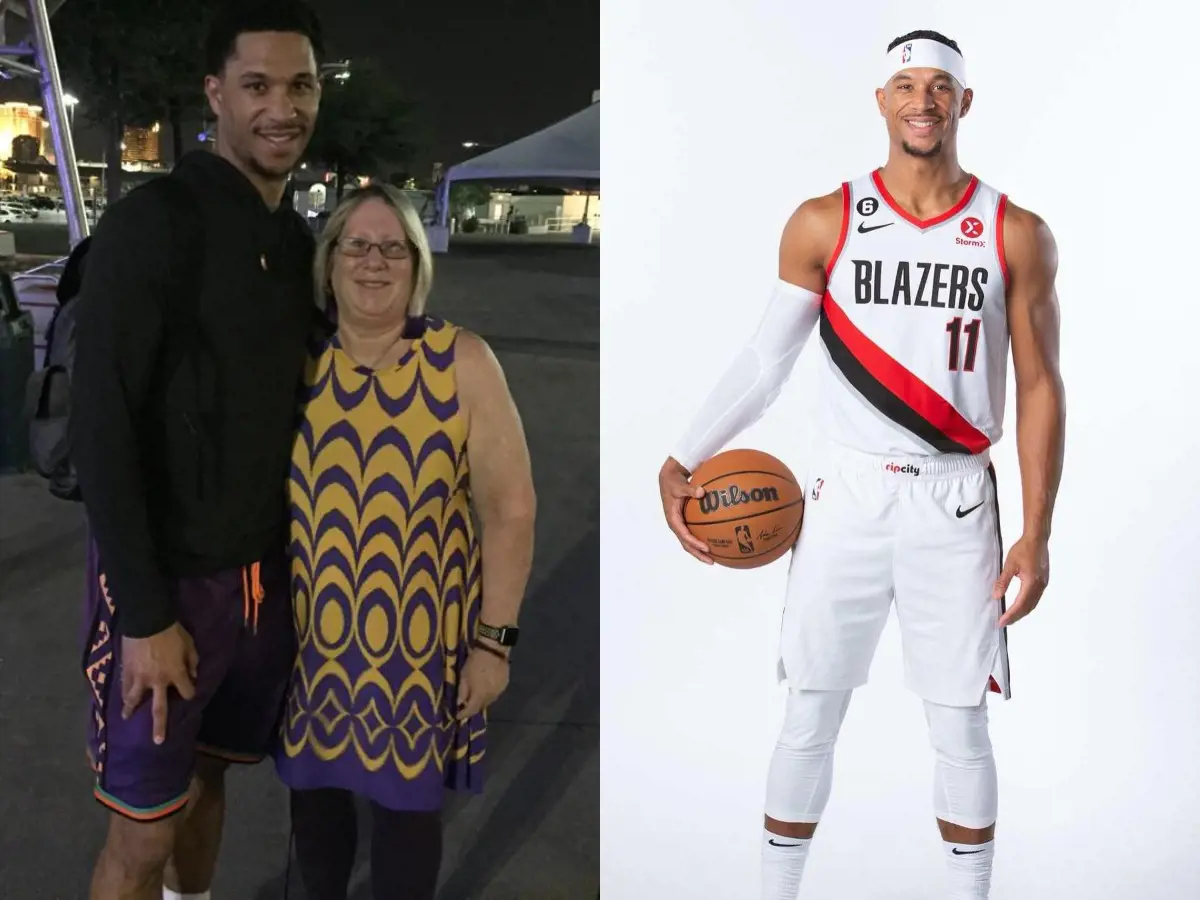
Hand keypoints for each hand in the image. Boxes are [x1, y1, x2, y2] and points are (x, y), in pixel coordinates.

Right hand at [120, 622, 198, 744]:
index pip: (186, 691)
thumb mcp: (189, 644)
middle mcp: (158, 681)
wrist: (147, 621)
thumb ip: (192, 662)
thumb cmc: (171, 631)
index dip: (189, 692)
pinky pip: (124, 685)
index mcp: (176, 674)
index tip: (188, 692)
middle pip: (159, 709)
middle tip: (158, 741)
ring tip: (126, 718)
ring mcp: (140, 678)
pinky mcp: (126, 671)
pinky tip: (121, 697)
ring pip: (134, 699)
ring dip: (130, 710)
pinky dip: (123, 692)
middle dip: (159, 726)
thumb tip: (193, 675)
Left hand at [457, 642, 509, 721]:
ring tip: (476, 695)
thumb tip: (460, 703)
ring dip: (481, 700)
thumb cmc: (475, 662)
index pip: (471, 710)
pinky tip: (485, 687)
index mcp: (480, 695)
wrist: (493, 650)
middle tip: (466, 705)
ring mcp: (499, 691)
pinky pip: (495, 693)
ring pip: (489, 701)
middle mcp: (491, 697)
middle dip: (473, 707)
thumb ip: (462, 691)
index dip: (464, 714)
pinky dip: (489, 693)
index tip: (458, 716)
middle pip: (481, 707)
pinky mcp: (505, 685)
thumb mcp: (464, 676)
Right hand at [658, 457, 712, 563]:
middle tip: (712, 561)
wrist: (667, 479)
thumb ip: (690, 489)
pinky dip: (702, 540)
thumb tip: (702, 492)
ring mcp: (680, 525)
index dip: (694, 543)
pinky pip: (693, 535)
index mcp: (673, 519)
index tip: (706, 548)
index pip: (684, 535)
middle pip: (687, 545)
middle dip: (698, 554)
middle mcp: (676, 525)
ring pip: (689, 542)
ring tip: (715, 558)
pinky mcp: (684, 523)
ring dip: (700, 551)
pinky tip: (715, 541)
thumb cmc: (673, 483)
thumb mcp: (680, 485)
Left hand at [993, 534, 1048, 627]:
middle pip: (1027, 607)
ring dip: (1021, 612)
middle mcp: (1040, 586)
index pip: (1020, 604)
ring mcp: (1043, 584)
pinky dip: (1027, 605)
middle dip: (1016, 617)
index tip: (1001, 622)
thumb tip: (996, 596)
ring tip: (1010, 617)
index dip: (1010, 615)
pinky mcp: (1043, 581)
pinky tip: (1020, 606)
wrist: (1037, 539)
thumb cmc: (1023, 549)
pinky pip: (1035, 598)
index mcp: (1031, 583)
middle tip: (1004, 623)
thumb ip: (1003, 582)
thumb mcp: (1009, 565)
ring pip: (1033, 604)